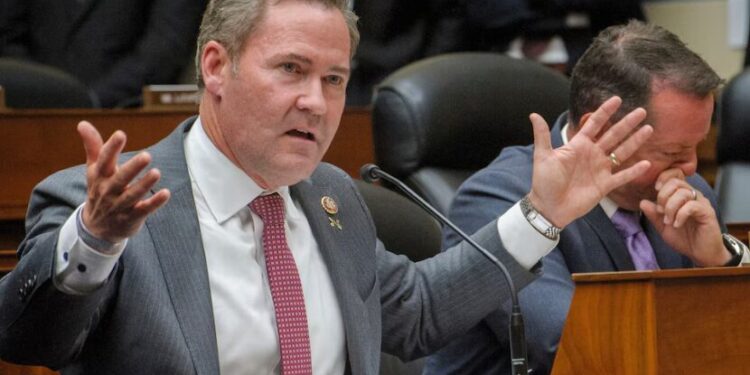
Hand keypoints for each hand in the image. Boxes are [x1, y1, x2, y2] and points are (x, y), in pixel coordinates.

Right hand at [78, 121, 169, 243]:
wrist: (95, 228)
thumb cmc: (99, 190)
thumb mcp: (94, 170)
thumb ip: (93, 146)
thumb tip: (82, 122)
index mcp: (99, 177)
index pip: (104, 161)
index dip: (111, 148)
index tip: (120, 134)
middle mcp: (108, 191)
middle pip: (120, 179)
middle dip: (132, 168)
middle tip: (147, 155)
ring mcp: (119, 206)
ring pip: (132, 195)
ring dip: (144, 184)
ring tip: (157, 172)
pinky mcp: (131, 218)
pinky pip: (143, 210)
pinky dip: (154, 203)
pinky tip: (166, 193)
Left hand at [528, 96, 652, 227]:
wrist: (549, 207)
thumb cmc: (543, 182)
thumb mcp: (542, 156)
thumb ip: (542, 136)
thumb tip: (533, 114)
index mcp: (578, 145)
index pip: (595, 124)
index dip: (605, 112)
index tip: (617, 99)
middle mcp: (592, 155)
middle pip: (613, 135)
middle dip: (627, 123)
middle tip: (642, 110)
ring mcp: (600, 169)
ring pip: (621, 152)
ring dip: (635, 141)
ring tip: (648, 129)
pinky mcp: (604, 185)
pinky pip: (622, 176)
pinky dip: (634, 171)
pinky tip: (646, 163)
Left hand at [640, 169, 727, 265]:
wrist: (700, 253)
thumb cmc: (684, 238)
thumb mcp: (663, 226)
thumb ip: (653, 215)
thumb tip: (642, 202)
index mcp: (682, 195)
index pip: (673, 175)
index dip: (662, 178)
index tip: (655, 190)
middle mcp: (693, 195)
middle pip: (675, 182)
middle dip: (663, 196)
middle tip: (660, 212)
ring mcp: (701, 203)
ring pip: (683, 193)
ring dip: (670, 207)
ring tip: (668, 221)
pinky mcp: (707, 212)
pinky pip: (692, 206)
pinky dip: (680, 215)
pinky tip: (677, 225)